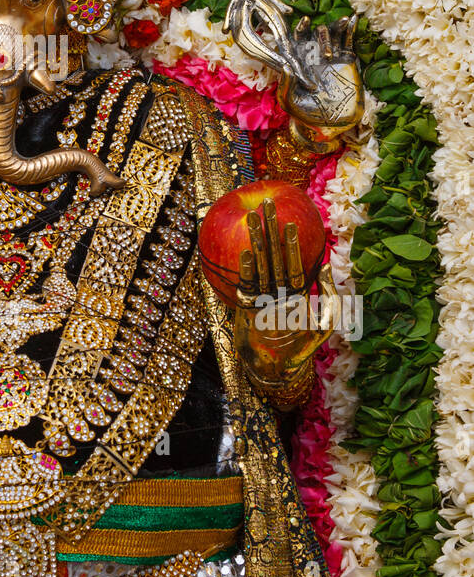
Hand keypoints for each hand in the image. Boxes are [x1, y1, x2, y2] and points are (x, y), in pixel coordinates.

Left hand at [225, 0, 362, 151]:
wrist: (332, 123)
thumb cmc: (305, 114)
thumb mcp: (290, 102)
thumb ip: (285, 85)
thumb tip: (285, 66)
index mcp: (297, 61)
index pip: (296, 40)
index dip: (299, 28)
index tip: (303, 21)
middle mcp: (312, 54)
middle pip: (314, 34)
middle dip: (319, 31)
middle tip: (323, 34)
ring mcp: (330, 55)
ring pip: (332, 34)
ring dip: (336, 26)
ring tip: (343, 21)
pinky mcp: (347, 59)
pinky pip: (348, 41)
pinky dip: (350, 30)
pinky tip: (353, 19)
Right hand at [234, 197, 339, 388]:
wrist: (276, 370)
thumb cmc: (300, 350)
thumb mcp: (323, 324)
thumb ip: (329, 297)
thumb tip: (328, 267)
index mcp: (295, 292)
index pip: (294, 262)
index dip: (293, 243)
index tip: (290, 222)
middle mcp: (277, 290)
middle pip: (275, 255)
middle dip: (270, 230)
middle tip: (267, 205)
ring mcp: (261, 297)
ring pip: (259, 264)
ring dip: (256, 240)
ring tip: (250, 218)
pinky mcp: (247, 307)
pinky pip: (248, 285)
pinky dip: (247, 270)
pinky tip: (246, 252)